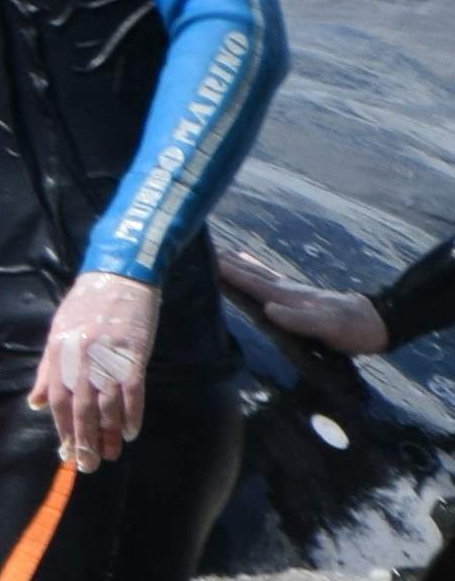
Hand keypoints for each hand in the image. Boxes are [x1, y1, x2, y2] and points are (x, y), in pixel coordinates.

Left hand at [34, 271, 162, 471]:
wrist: (119, 276)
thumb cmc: (86, 306)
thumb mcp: (58, 333)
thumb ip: (47, 370)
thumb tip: (35, 404)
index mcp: (58, 352)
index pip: (56, 399)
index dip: (61, 427)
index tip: (67, 451)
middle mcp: (80, 357)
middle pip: (80, 407)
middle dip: (83, 440)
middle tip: (86, 465)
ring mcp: (107, 357)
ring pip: (107, 405)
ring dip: (108, 434)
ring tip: (109, 456)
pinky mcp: (134, 355)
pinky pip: (132, 392)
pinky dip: (132, 414)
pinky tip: (130, 433)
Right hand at [221, 244, 388, 359]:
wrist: (377, 322)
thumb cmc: (352, 330)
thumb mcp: (329, 328)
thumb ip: (300, 320)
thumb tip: (268, 309)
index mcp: (289, 298)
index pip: (254, 284)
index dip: (231, 274)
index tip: (207, 261)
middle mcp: (288, 291)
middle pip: (252, 274)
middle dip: (228, 264)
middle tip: (203, 250)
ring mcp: (294, 291)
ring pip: (260, 273)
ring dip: (238, 264)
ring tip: (219, 253)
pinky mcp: (299, 296)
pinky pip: (269, 278)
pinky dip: (255, 268)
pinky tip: (251, 265)